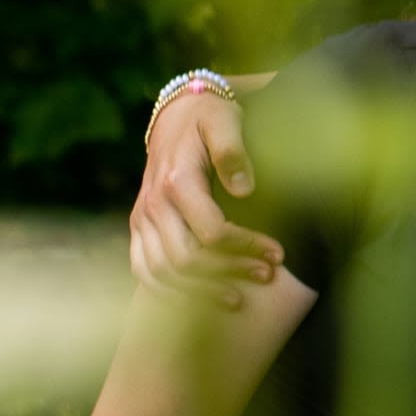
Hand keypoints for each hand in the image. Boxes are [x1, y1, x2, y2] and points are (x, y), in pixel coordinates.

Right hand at [131, 85, 283, 304]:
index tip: (278, 254)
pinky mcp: (137, 227)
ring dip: (200, 291)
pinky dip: (167, 291)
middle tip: (266, 276)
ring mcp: (140, 218)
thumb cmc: (209, 119)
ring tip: (238, 299)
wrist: (176, 114)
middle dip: (228, 273)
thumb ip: (233, 151)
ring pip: (162, 272)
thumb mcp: (225, 122)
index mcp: (177, 181)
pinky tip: (198, 301)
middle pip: (186, 258)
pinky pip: (142, 270)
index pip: (211, 231)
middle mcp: (152, 204)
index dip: (246, 247)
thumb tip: (244, 190)